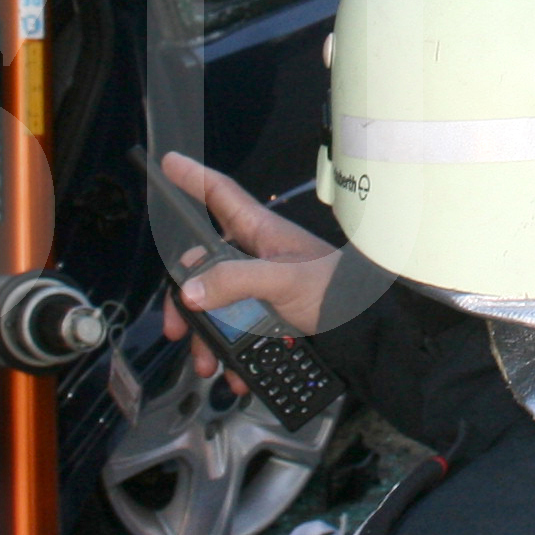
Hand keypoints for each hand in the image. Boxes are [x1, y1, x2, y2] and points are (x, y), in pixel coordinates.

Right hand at [154, 151, 341, 383]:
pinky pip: (238, 330)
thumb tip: (190, 291)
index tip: (169, 163)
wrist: (366, 328)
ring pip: (218, 304)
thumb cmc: (336, 289)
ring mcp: (260, 286)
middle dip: (186, 298)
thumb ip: (235, 281)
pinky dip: (232, 351)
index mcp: (259, 231)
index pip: (219, 194)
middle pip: (204, 266)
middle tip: (177, 327)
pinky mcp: (269, 313)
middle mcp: (255, 255)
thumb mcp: (282, 279)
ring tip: (208, 362)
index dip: (193, 178)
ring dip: (208, 336)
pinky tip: (235, 371)